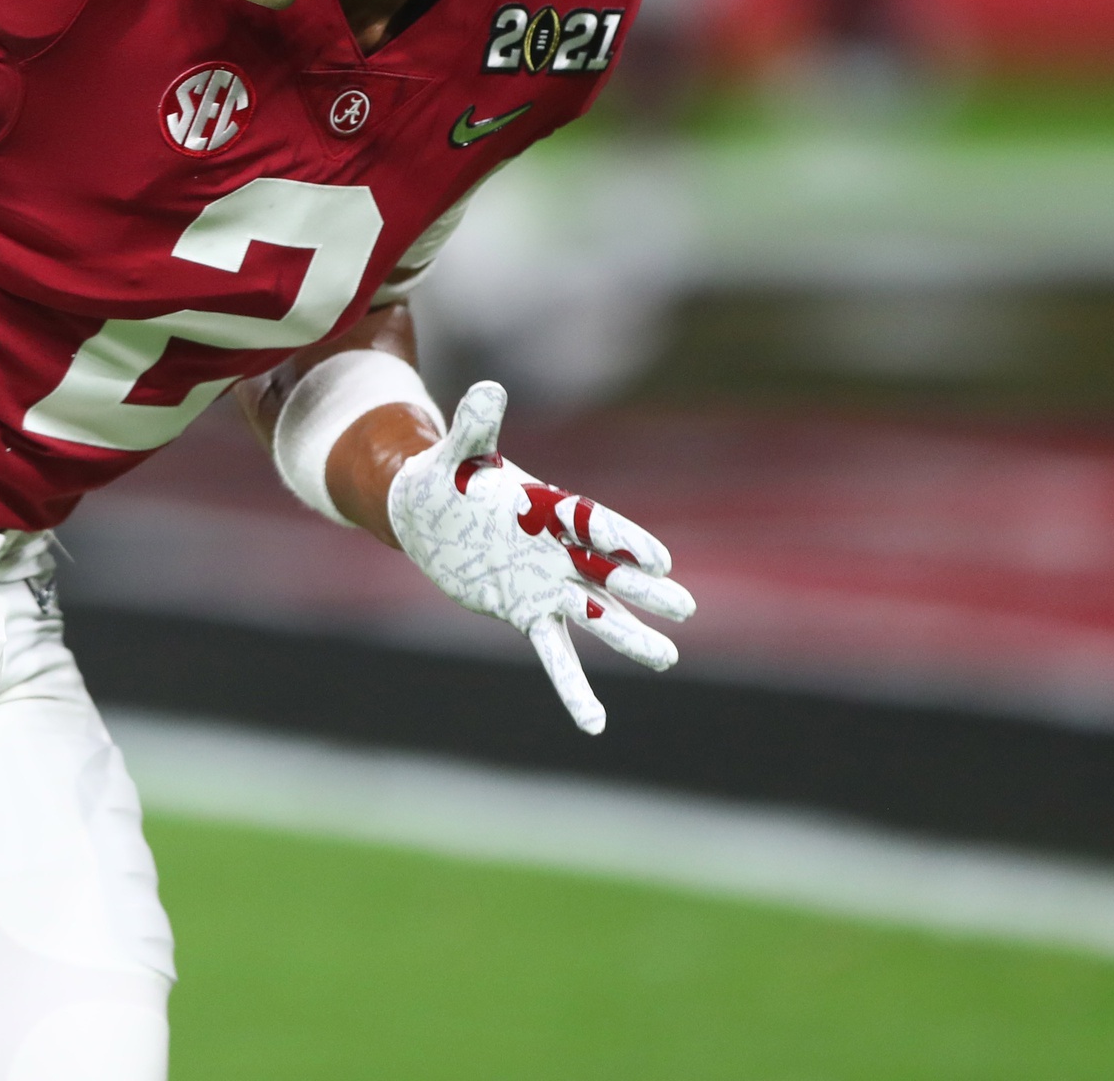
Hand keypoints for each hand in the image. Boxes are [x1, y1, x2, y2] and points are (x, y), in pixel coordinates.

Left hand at [387, 380, 693, 733]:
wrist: (429, 514)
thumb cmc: (448, 477)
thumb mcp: (459, 452)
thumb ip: (475, 426)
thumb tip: (487, 388)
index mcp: (549, 508)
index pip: (593, 524)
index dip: (622, 539)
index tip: (657, 557)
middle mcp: (557, 550)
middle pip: (608, 572)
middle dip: (641, 589)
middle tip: (684, 607)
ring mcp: (546, 585)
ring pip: (594, 614)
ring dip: (626, 635)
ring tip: (666, 658)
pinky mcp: (526, 612)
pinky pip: (555, 654)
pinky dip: (573, 688)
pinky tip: (595, 723)